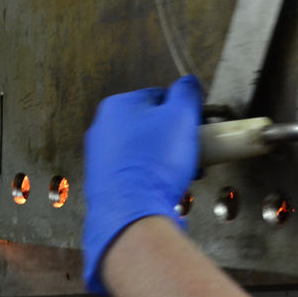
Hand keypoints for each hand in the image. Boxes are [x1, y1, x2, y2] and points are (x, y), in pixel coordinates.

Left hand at [83, 75, 201, 294]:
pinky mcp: (105, 182)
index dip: (184, 112)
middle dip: (175, 138)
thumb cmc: (154, 164)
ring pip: (145, 150)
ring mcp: (101, 157)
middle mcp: (103, 129)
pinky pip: (137, 171)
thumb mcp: (181, 115)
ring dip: (166, 158)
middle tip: (191, 152)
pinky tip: (165, 186)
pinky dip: (153, 176)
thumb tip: (188, 84)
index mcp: (117, 106)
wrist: (132, 212)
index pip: (160, 96)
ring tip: (181, 173)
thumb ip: (187, 92)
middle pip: (152, 124)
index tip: (195, 128)